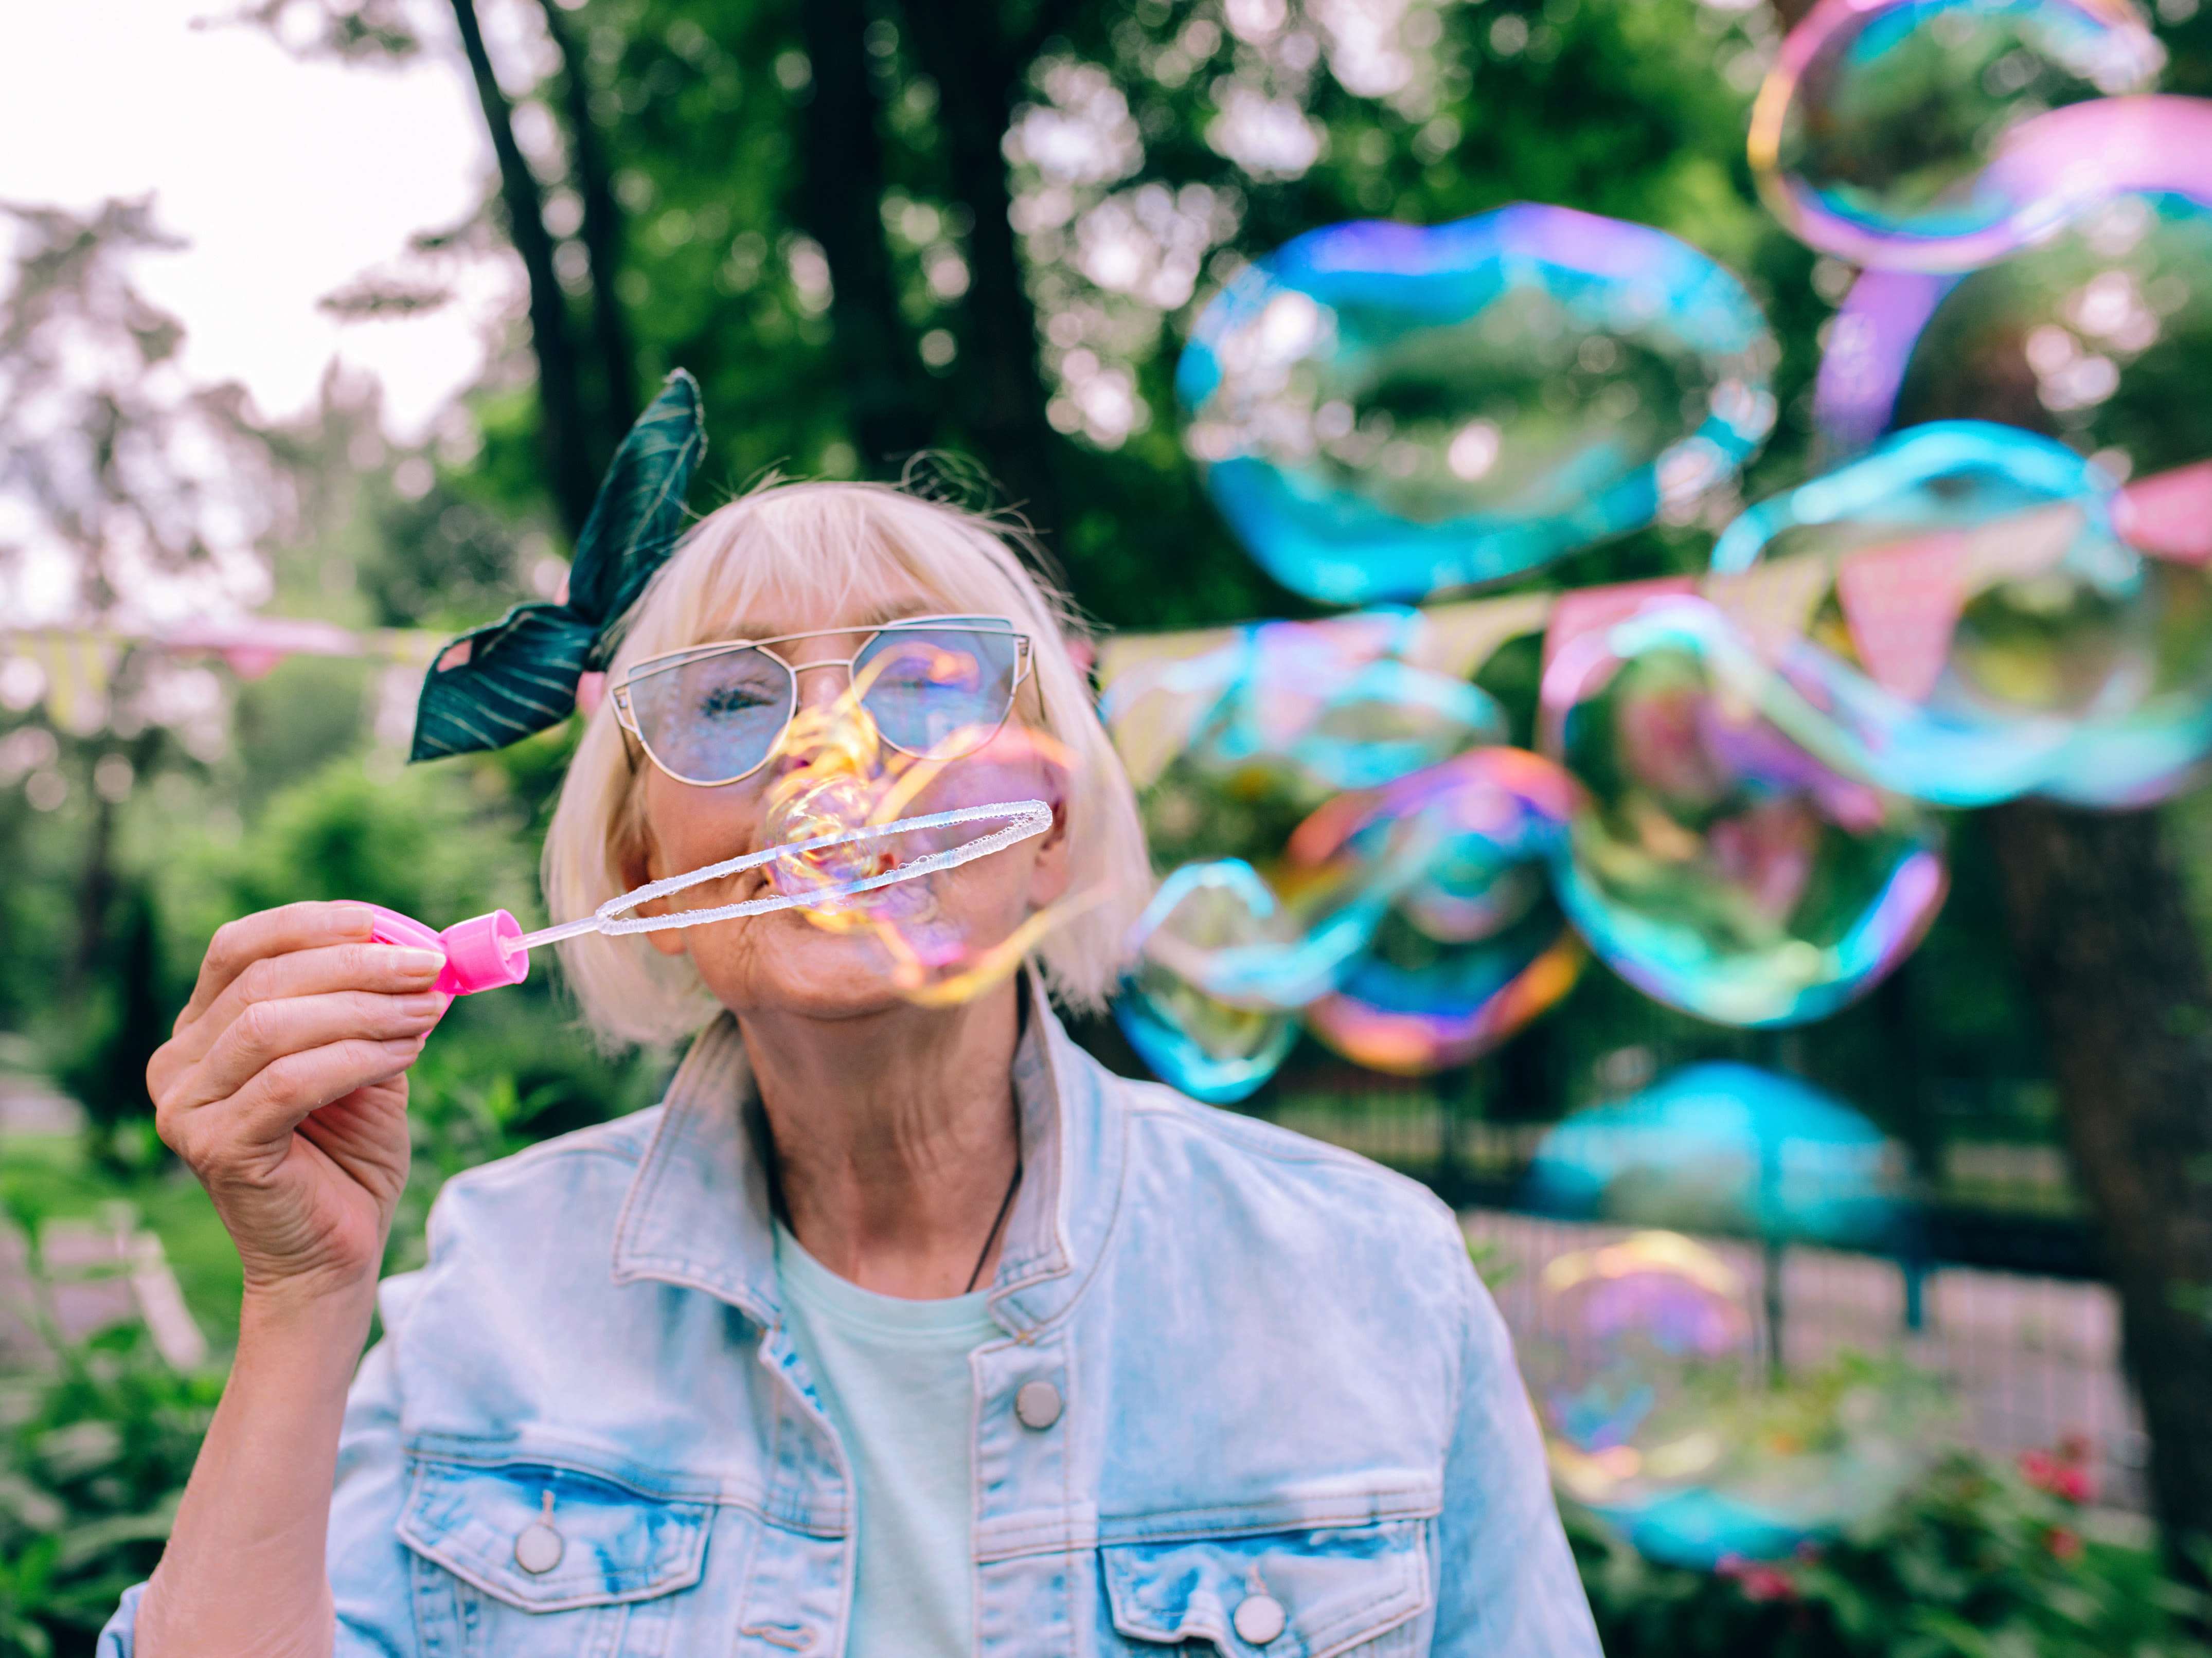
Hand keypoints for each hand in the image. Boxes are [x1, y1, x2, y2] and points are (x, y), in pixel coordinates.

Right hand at [150, 902, 447, 1305]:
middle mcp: (178, 1064)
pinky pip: (290, 1080)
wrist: (336, 1251)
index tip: (384, 922)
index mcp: (202, 1031)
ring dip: (365, 1009)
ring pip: (274, 1024)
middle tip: (430, 968)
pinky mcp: (215, 1147)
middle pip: (263, 980)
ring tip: (428, 1012)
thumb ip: (374, 1006)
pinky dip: (357, 1057)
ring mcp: (187, 1108)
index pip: (240, 948)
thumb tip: (420, 949)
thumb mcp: (366, 1062)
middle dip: (358, 964)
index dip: (311, 925)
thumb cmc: (349, 1157)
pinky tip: (406, 1054)